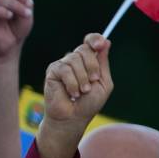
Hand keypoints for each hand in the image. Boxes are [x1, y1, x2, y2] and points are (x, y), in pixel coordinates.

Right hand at [36, 34, 112, 157]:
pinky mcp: (52, 71)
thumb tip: (106, 41)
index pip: (90, 41)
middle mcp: (74, 60)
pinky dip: (72, 83)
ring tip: (82, 92)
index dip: (94, 39)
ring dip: (82, 79)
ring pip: (74, 59)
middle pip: (84, 49)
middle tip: (92, 82)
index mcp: (88, 61)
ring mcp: (63, 64)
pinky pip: (65, 69)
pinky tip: (71, 93)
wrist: (73, 118)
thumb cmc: (89, 103)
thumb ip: (103, 63)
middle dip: (92, 66)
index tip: (100, 44)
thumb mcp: (103, 83)